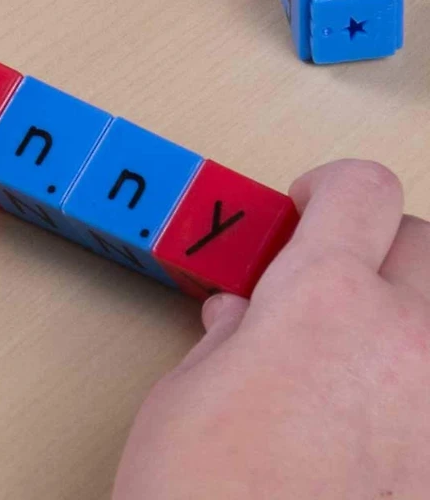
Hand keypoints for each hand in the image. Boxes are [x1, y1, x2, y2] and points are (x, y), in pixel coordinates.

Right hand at [113, 160, 429, 499]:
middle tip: (333, 268)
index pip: (359, 191)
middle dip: (379, 241)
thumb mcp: (188, 395)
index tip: (309, 204)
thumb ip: (229, 339)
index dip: (330, 186)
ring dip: (405, 309)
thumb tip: (242, 317)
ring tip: (356, 339)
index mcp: (322, 303)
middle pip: (424, 241)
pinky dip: (412, 377)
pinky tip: (373, 408)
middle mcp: (404, 345)